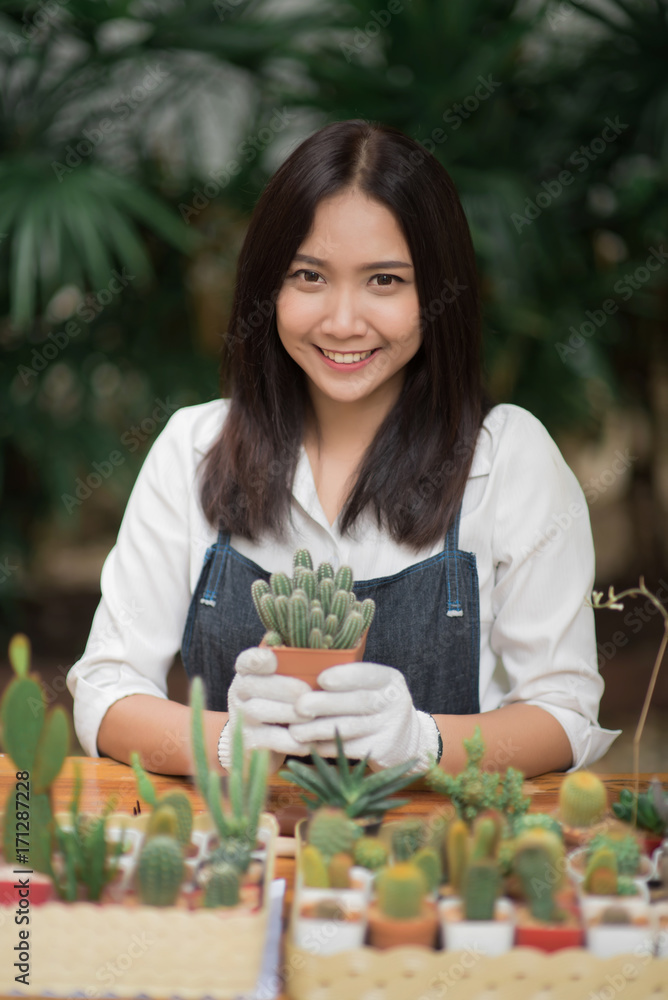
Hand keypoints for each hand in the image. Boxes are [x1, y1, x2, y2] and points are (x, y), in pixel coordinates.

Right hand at [217, 647, 313, 772]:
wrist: (259, 740)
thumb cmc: (282, 699)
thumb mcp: (285, 677)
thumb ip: (293, 661)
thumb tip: (307, 637)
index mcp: (248, 670)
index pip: (247, 659)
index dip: (257, 659)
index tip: (272, 660)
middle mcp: (239, 691)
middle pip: (256, 685)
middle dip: (285, 688)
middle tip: (308, 693)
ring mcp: (241, 717)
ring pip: (260, 711)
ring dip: (289, 713)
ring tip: (311, 716)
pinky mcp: (248, 741)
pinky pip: (268, 739)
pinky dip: (290, 740)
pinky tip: (309, 739)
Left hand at [288, 662, 440, 772]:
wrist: (402, 739)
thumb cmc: (373, 707)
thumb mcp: (370, 688)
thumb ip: (345, 683)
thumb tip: (301, 679)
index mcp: (389, 679)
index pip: (368, 674)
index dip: (344, 676)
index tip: (320, 679)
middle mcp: (395, 702)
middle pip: (358, 701)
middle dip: (325, 703)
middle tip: (299, 706)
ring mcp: (391, 728)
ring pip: (351, 727)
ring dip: (319, 729)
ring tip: (296, 730)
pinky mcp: (383, 750)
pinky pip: (350, 748)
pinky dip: (326, 746)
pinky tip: (309, 745)